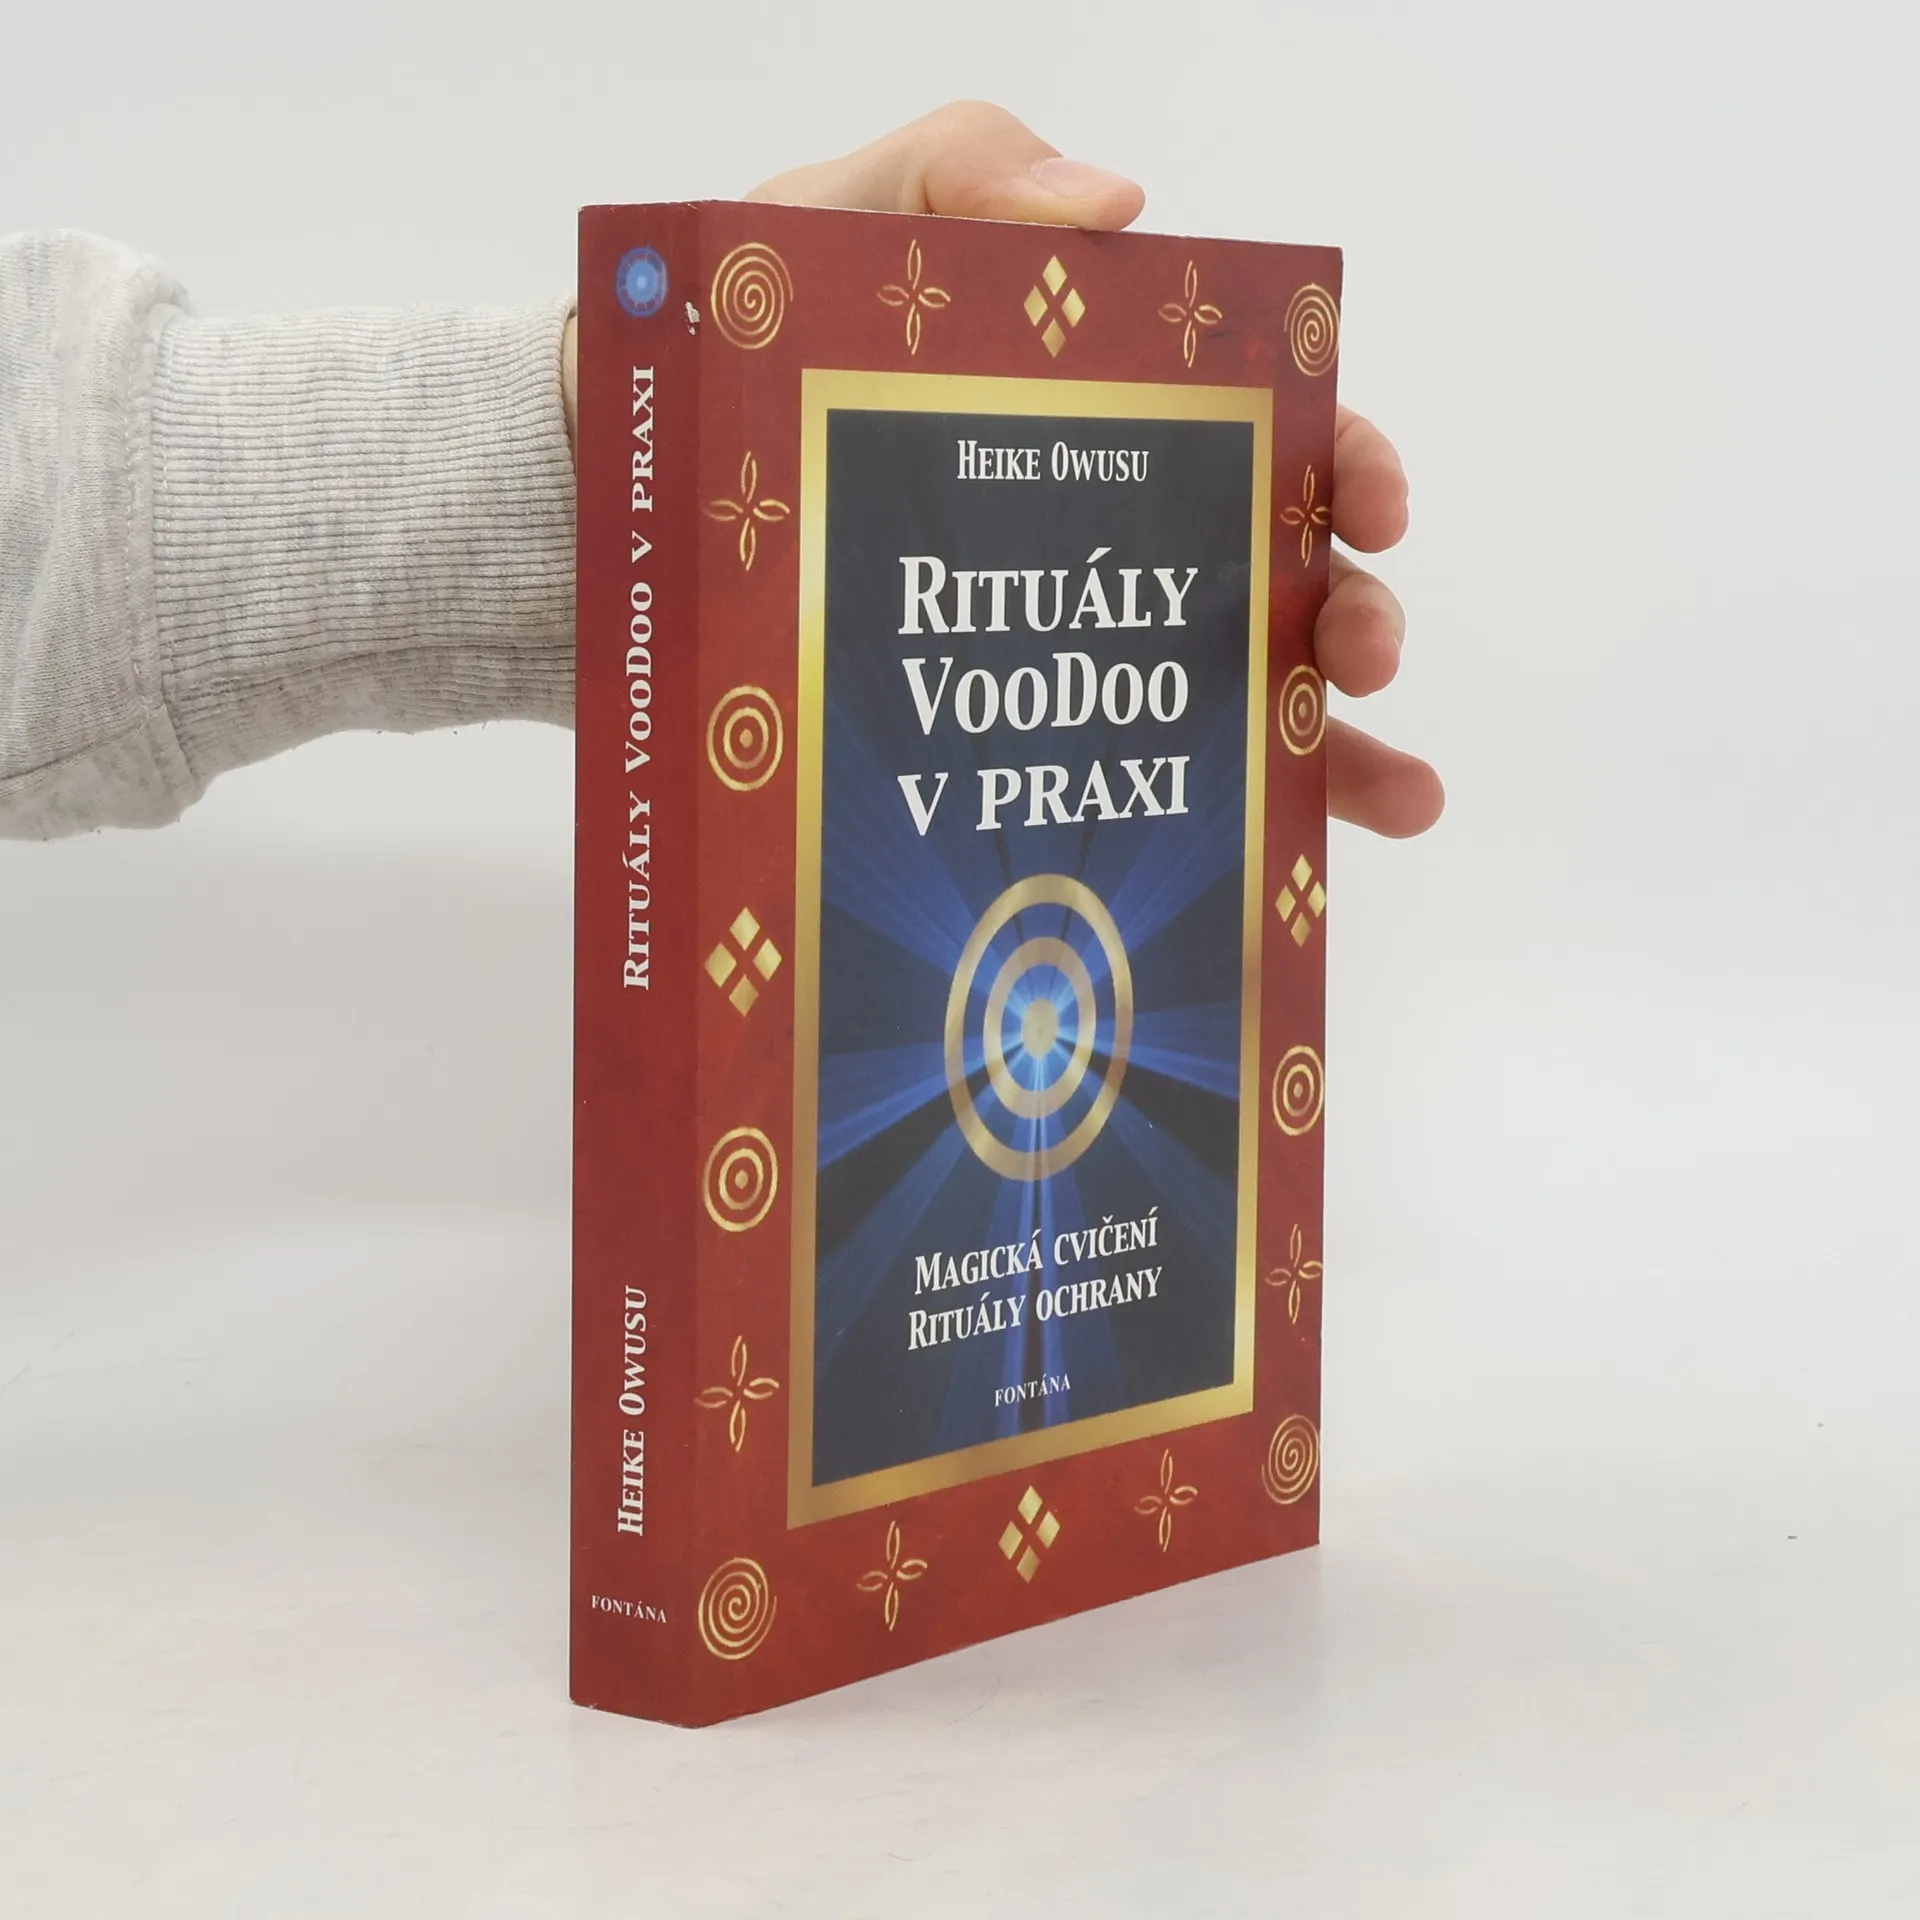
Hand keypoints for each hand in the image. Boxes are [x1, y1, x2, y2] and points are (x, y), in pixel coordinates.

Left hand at [749, 101, 1443, 839]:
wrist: (629, 483)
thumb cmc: (741, 348)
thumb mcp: (838, 222)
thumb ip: (964, 175)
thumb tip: (1118, 206)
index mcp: (1104, 416)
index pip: (1262, 432)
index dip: (1343, 460)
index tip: (1370, 507)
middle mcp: (1111, 535)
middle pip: (1276, 575)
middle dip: (1354, 613)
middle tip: (1362, 648)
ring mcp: (1070, 646)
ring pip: (1240, 699)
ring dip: (1341, 743)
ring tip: (1397, 792)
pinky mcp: (1012, 737)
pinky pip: (1143, 786)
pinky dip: (1238, 825)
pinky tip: (1301, 866)